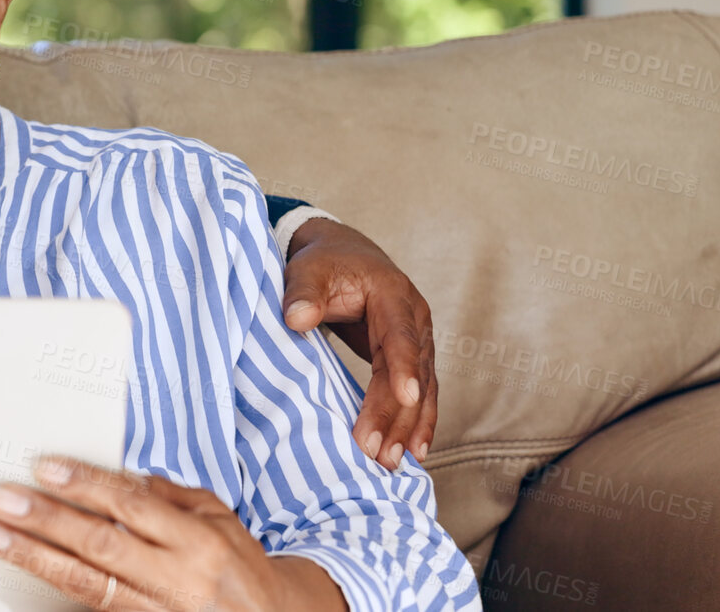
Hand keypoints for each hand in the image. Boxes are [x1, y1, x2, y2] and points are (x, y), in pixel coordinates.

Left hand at [0, 457, 345, 611]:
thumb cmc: (238, 565)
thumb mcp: (218, 518)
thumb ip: (168, 495)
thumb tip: (117, 474)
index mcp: (198, 540)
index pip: (132, 506)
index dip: (85, 485)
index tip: (44, 467)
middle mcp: (178, 578)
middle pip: (101, 545)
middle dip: (45, 520)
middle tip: (1, 500)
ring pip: (87, 584)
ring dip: (34, 558)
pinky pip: (94, 611)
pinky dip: (55, 594)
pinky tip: (23, 576)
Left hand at [281, 218, 435, 469]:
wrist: (345, 256)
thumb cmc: (324, 263)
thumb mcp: (308, 269)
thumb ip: (302, 292)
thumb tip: (297, 319)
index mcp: (394, 295)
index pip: (402, 337)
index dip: (404, 369)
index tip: (406, 399)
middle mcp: (415, 320)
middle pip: (413, 373)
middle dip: (397, 414)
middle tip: (377, 452)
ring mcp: (419, 341)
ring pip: (422, 390)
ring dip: (408, 428)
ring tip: (392, 463)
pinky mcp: (410, 358)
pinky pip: (420, 394)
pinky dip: (415, 423)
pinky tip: (412, 452)